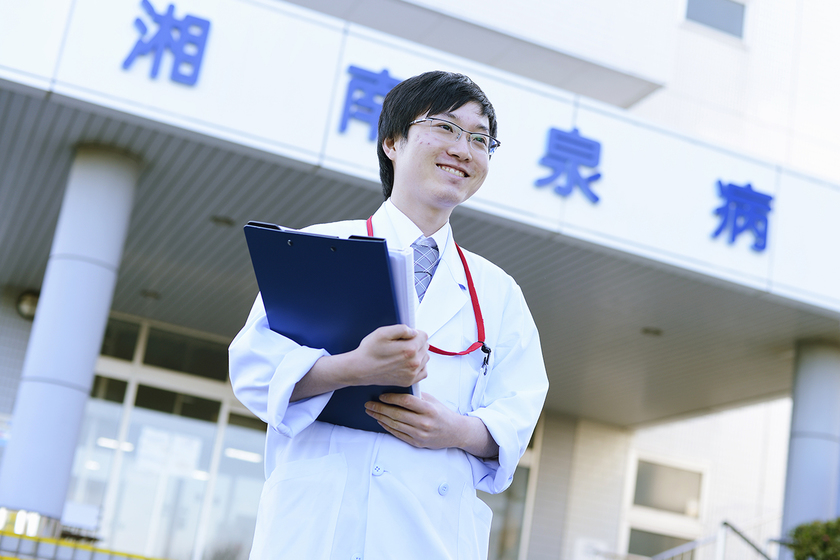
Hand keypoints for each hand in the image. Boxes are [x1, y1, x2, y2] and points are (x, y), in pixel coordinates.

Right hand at [291, 325, 427, 400]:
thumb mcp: (382, 332)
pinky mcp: (409, 381)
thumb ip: (402, 328)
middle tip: (401, 344)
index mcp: (410, 349)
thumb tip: (414, 331)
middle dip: (416, 343)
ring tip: (403, 354)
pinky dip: (419, 366)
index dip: (414, 333)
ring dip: (418, 354)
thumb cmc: (369, 351)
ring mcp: (412, 373)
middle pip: (425, 346)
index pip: (424, 336)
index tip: (405, 336)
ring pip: (425, 358)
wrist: (361, 369)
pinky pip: (423, 371)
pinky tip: (408, 363)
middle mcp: (414, 363)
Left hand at [365, 393, 499, 457]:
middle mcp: (424, 423)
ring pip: (395, 425)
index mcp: (429, 409)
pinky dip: (387, 427)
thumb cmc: (442, 413)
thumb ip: (417, 396)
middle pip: (397, 414)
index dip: (391, 398)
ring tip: (371, 411)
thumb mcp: (433, 401)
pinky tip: (380, 421)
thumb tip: (397, 389)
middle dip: (380, 408)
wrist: (455, 432)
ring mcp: (420, 434)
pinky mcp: (417, 442)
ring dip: (380, 418)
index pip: (406, 402)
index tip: (381, 395)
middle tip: (368, 404)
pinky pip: (398, 434)